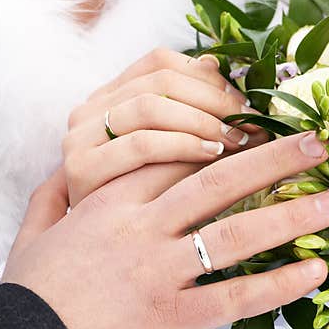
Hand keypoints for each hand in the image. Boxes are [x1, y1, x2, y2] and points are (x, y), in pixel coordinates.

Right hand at [3, 132, 328, 328]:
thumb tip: (62, 173)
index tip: (258, 132)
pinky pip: (237, 296)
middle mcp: (143, 228)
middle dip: (274, 158)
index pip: (174, 155)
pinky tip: (316, 272)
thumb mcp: (33, 235)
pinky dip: (280, 284)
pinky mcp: (174, 316)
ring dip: (294, 214)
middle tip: (317, 142)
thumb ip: (52, 197)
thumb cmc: (30, 298)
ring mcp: (162, 270)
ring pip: (238, 231)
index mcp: (111, 201)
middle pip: (219, 180)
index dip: (221, 141)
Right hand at [62, 48, 267, 206]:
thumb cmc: (126, 211)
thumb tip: (227, 84)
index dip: (208, 78)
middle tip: (251, 124)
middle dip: (215, 100)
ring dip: (204, 121)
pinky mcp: (81, 170)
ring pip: (152, 107)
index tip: (244, 103)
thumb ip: (182, 118)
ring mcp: (80, 139)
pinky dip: (184, 146)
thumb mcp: (156, 157)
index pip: (160, 62)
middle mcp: (87, 112)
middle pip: (161, 81)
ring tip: (237, 141)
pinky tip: (213, 158)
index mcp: (106, 98)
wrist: (77, 266)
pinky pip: (142, 145)